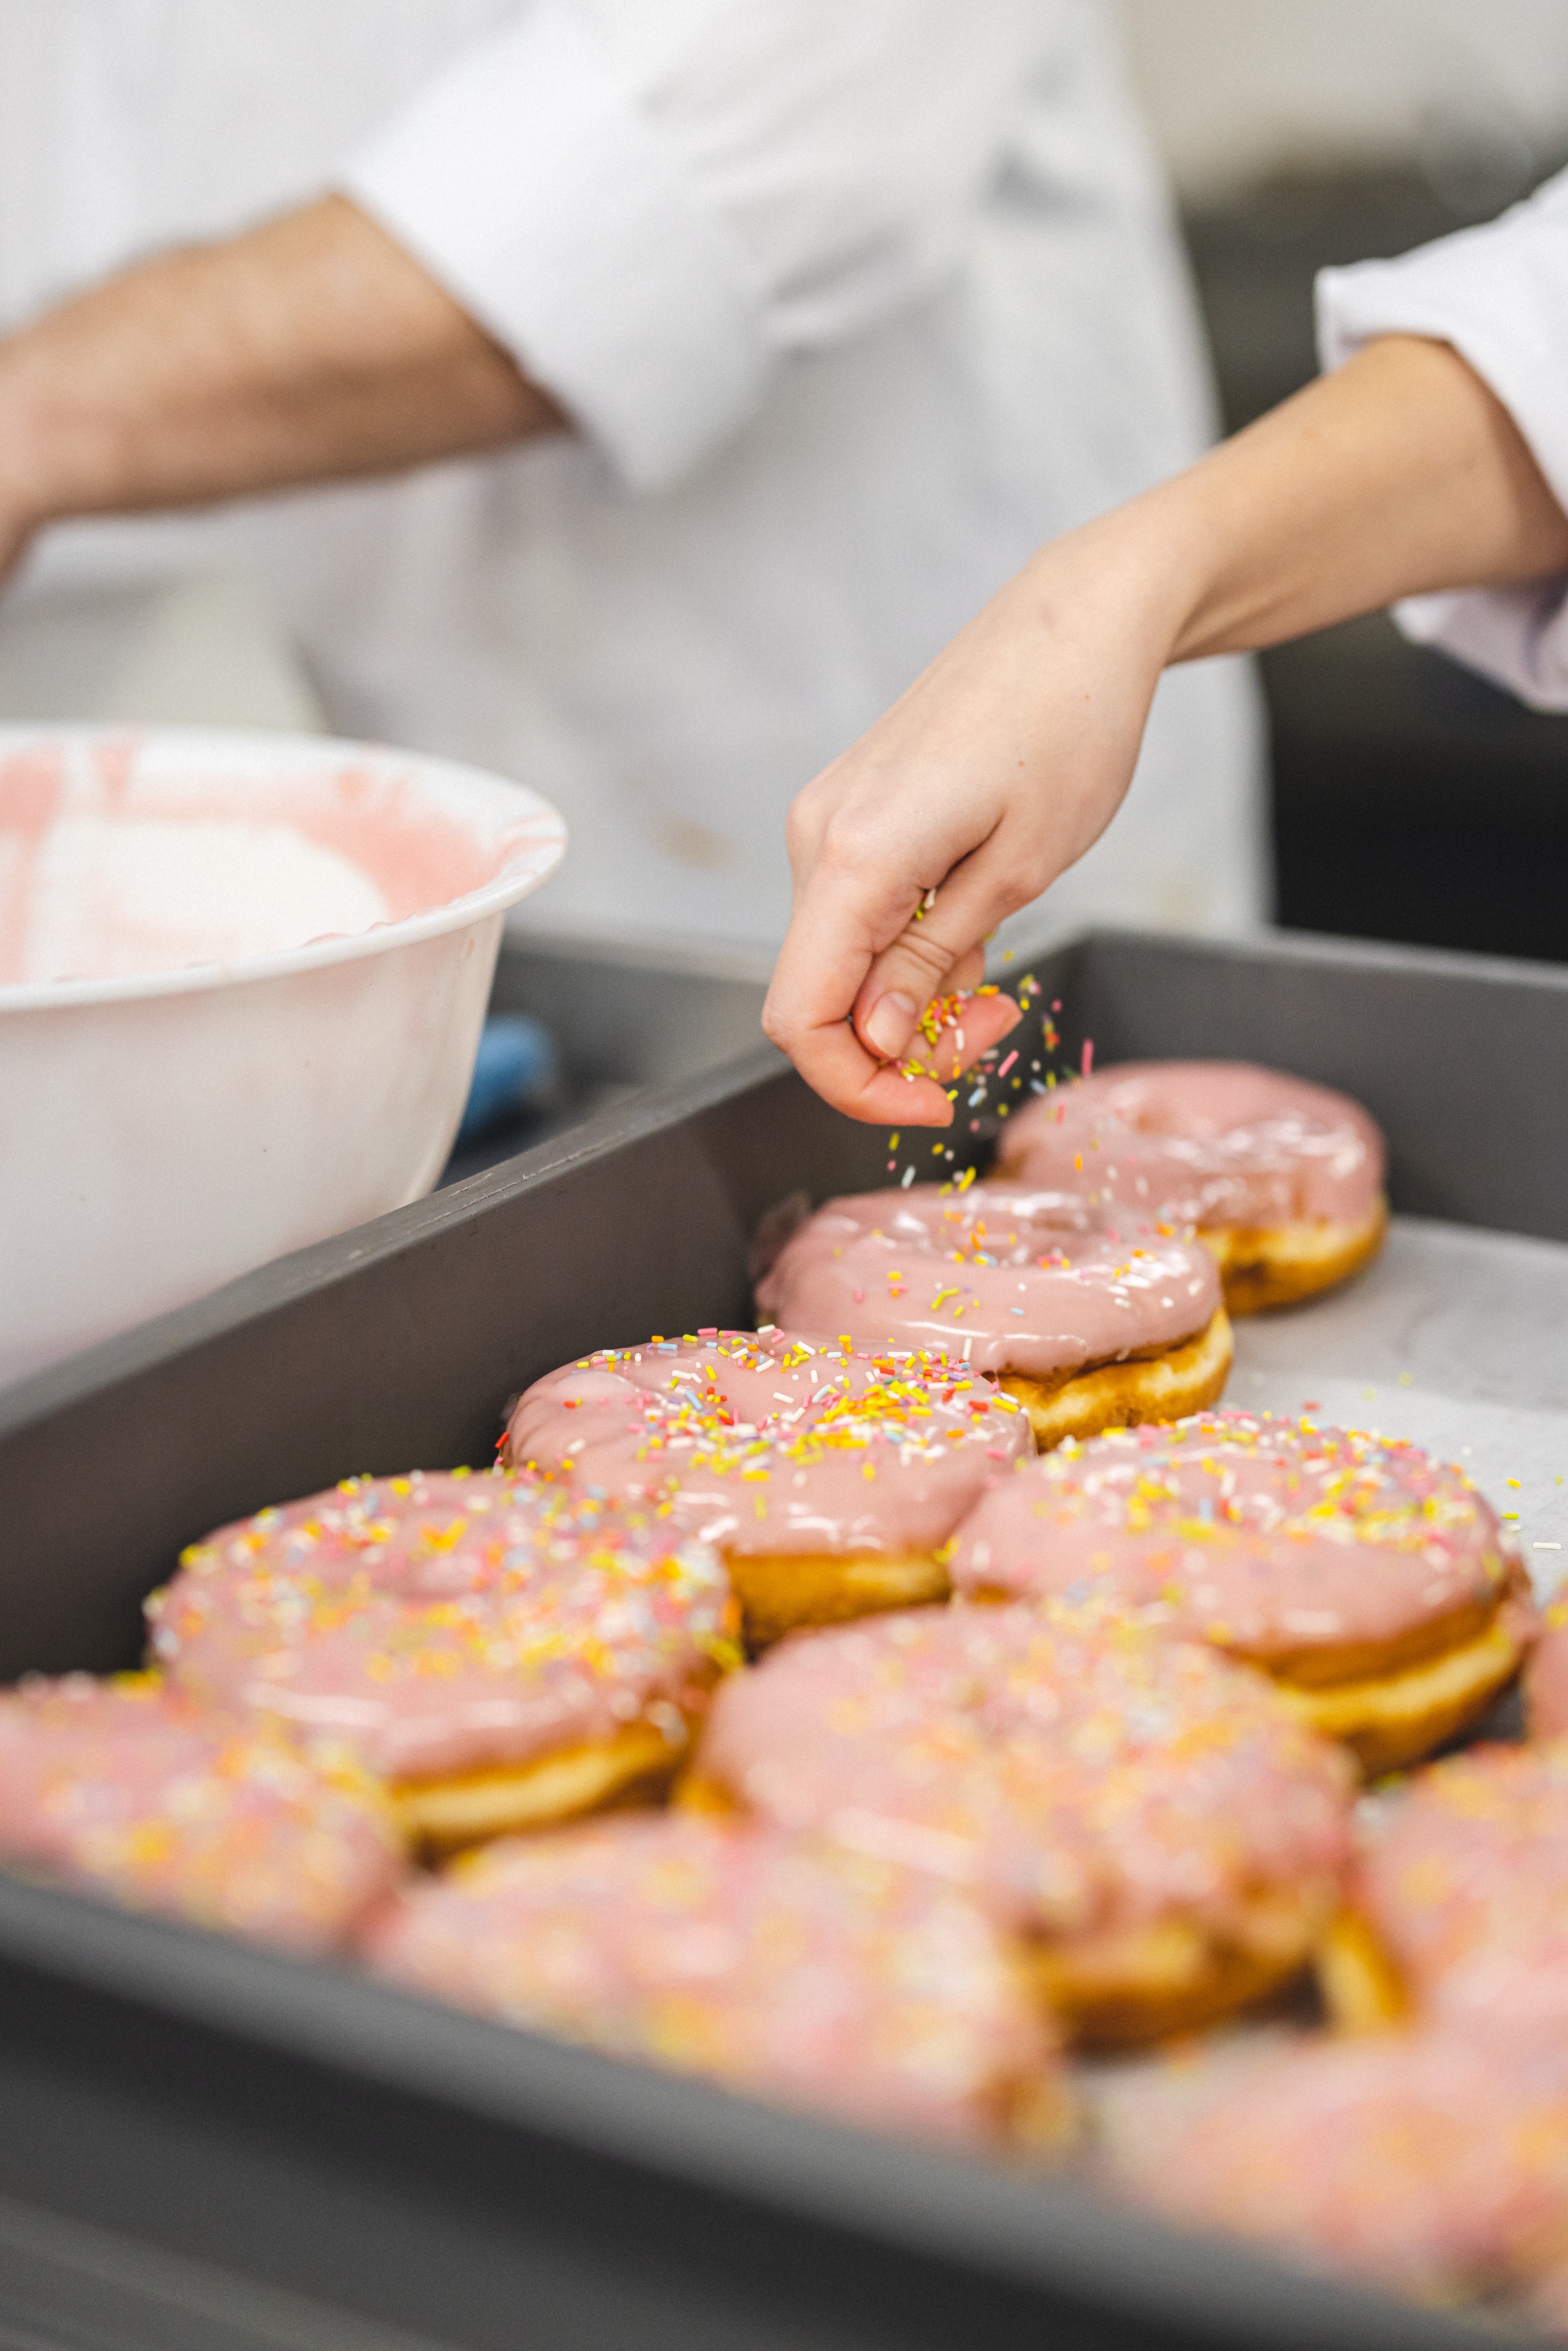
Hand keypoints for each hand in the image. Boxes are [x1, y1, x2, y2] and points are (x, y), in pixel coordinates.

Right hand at [762, 520, 1178, 1124]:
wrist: (1078, 621)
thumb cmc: (1070, 728)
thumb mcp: (1018, 873)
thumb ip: (930, 964)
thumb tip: (870, 1041)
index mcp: (854, 856)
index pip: (800, 1018)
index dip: (856, 1086)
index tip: (934, 1102)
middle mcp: (817, 837)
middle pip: (820, 996)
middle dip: (902, 1045)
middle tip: (999, 1025)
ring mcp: (828, 820)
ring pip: (841, 960)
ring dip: (913, 998)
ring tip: (999, 973)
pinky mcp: (851, 812)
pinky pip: (858, 915)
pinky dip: (909, 950)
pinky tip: (975, 920)